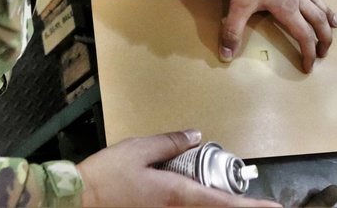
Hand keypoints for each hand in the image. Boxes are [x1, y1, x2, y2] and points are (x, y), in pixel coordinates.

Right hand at [77, 130, 278, 206]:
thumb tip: (195, 135)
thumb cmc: (105, 176)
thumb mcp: (138, 149)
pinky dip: (197, 206)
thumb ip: (170, 142)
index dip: (251, 207)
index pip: (223, 204)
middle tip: (260, 202)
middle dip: (236, 206)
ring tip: (233, 197)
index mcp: (177, 194)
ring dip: (217, 204)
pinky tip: (198, 197)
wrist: (76, 201)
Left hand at [223, 0, 336, 72]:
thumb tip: (227, 55)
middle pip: (317, 20)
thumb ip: (233, 31)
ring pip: (315, 0)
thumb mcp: (237, 6)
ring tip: (336, 23)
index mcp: (286, 8)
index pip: (304, 36)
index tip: (309, 67)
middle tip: (326, 51)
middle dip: (324, 38)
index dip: (308, 53)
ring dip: (326, 13)